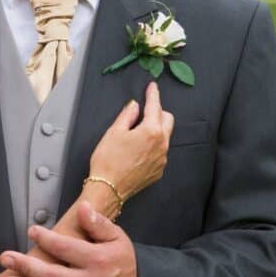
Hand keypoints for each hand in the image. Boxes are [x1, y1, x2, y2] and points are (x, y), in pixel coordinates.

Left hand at [0, 202, 137, 276]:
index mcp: (97, 260)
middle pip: (54, 275)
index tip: (31, 231)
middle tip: (5, 258)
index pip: (67, 249)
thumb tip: (83, 208)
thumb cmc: (127, 263)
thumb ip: (99, 224)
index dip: (48, 239)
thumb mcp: (119, 239)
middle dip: (27, 266)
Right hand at [89, 81, 173, 208]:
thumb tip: (134, 106)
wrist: (108, 189)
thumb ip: (127, 115)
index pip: (155, 107)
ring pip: (165, 137)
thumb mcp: (114, 132)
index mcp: (151, 131)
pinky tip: (138, 150)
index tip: (152, 87)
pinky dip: (153, 146)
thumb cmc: (108, 161)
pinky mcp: (158, 171)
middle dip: (158, 112)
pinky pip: (160, 152)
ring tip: (137, 133)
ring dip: (155, 130)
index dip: (153, 94)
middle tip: (144, 111)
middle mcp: (162, 145)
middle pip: (167, 120)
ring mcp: (162, 159)